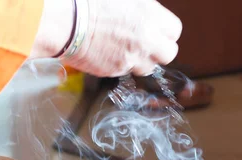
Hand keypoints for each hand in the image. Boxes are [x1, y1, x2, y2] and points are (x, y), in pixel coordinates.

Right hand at [30, 0, 181, 76]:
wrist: (66, 21)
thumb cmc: (89, 2)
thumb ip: (142, 7)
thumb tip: (145, 13)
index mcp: (150, 15)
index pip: (174, 30)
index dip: (166, 31)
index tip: (158, 30)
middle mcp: (145, 38)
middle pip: (169, 54)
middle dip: (160, 50)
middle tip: (147, 43)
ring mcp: (131, 57)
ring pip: (148, 67)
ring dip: (141, 60)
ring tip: (126, 48)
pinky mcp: (116, 70)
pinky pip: (126, 71)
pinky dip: (121, 64)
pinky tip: (109, 51)